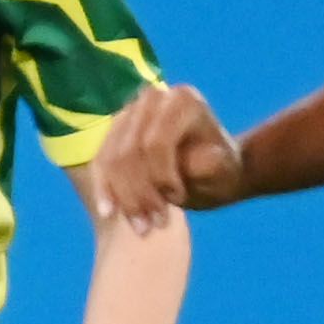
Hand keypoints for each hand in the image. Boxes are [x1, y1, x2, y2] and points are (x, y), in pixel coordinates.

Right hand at [88, 84, 245, 226]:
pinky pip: (101, 159)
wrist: (214, 167)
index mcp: (183, 100)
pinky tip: (108, 213)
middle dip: (138, 192)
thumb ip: (206, 167)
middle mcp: (153, 97)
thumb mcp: (223, 170)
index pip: (156, 142)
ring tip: (139, 226)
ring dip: (121, 196)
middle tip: (152, 225)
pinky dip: (104, 187)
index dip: (161, 177)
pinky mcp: (116, 128)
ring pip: (111, 157)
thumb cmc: (222, 170)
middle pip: (129, 150)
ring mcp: (130, 110)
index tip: (178, 201)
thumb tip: (195, 164)